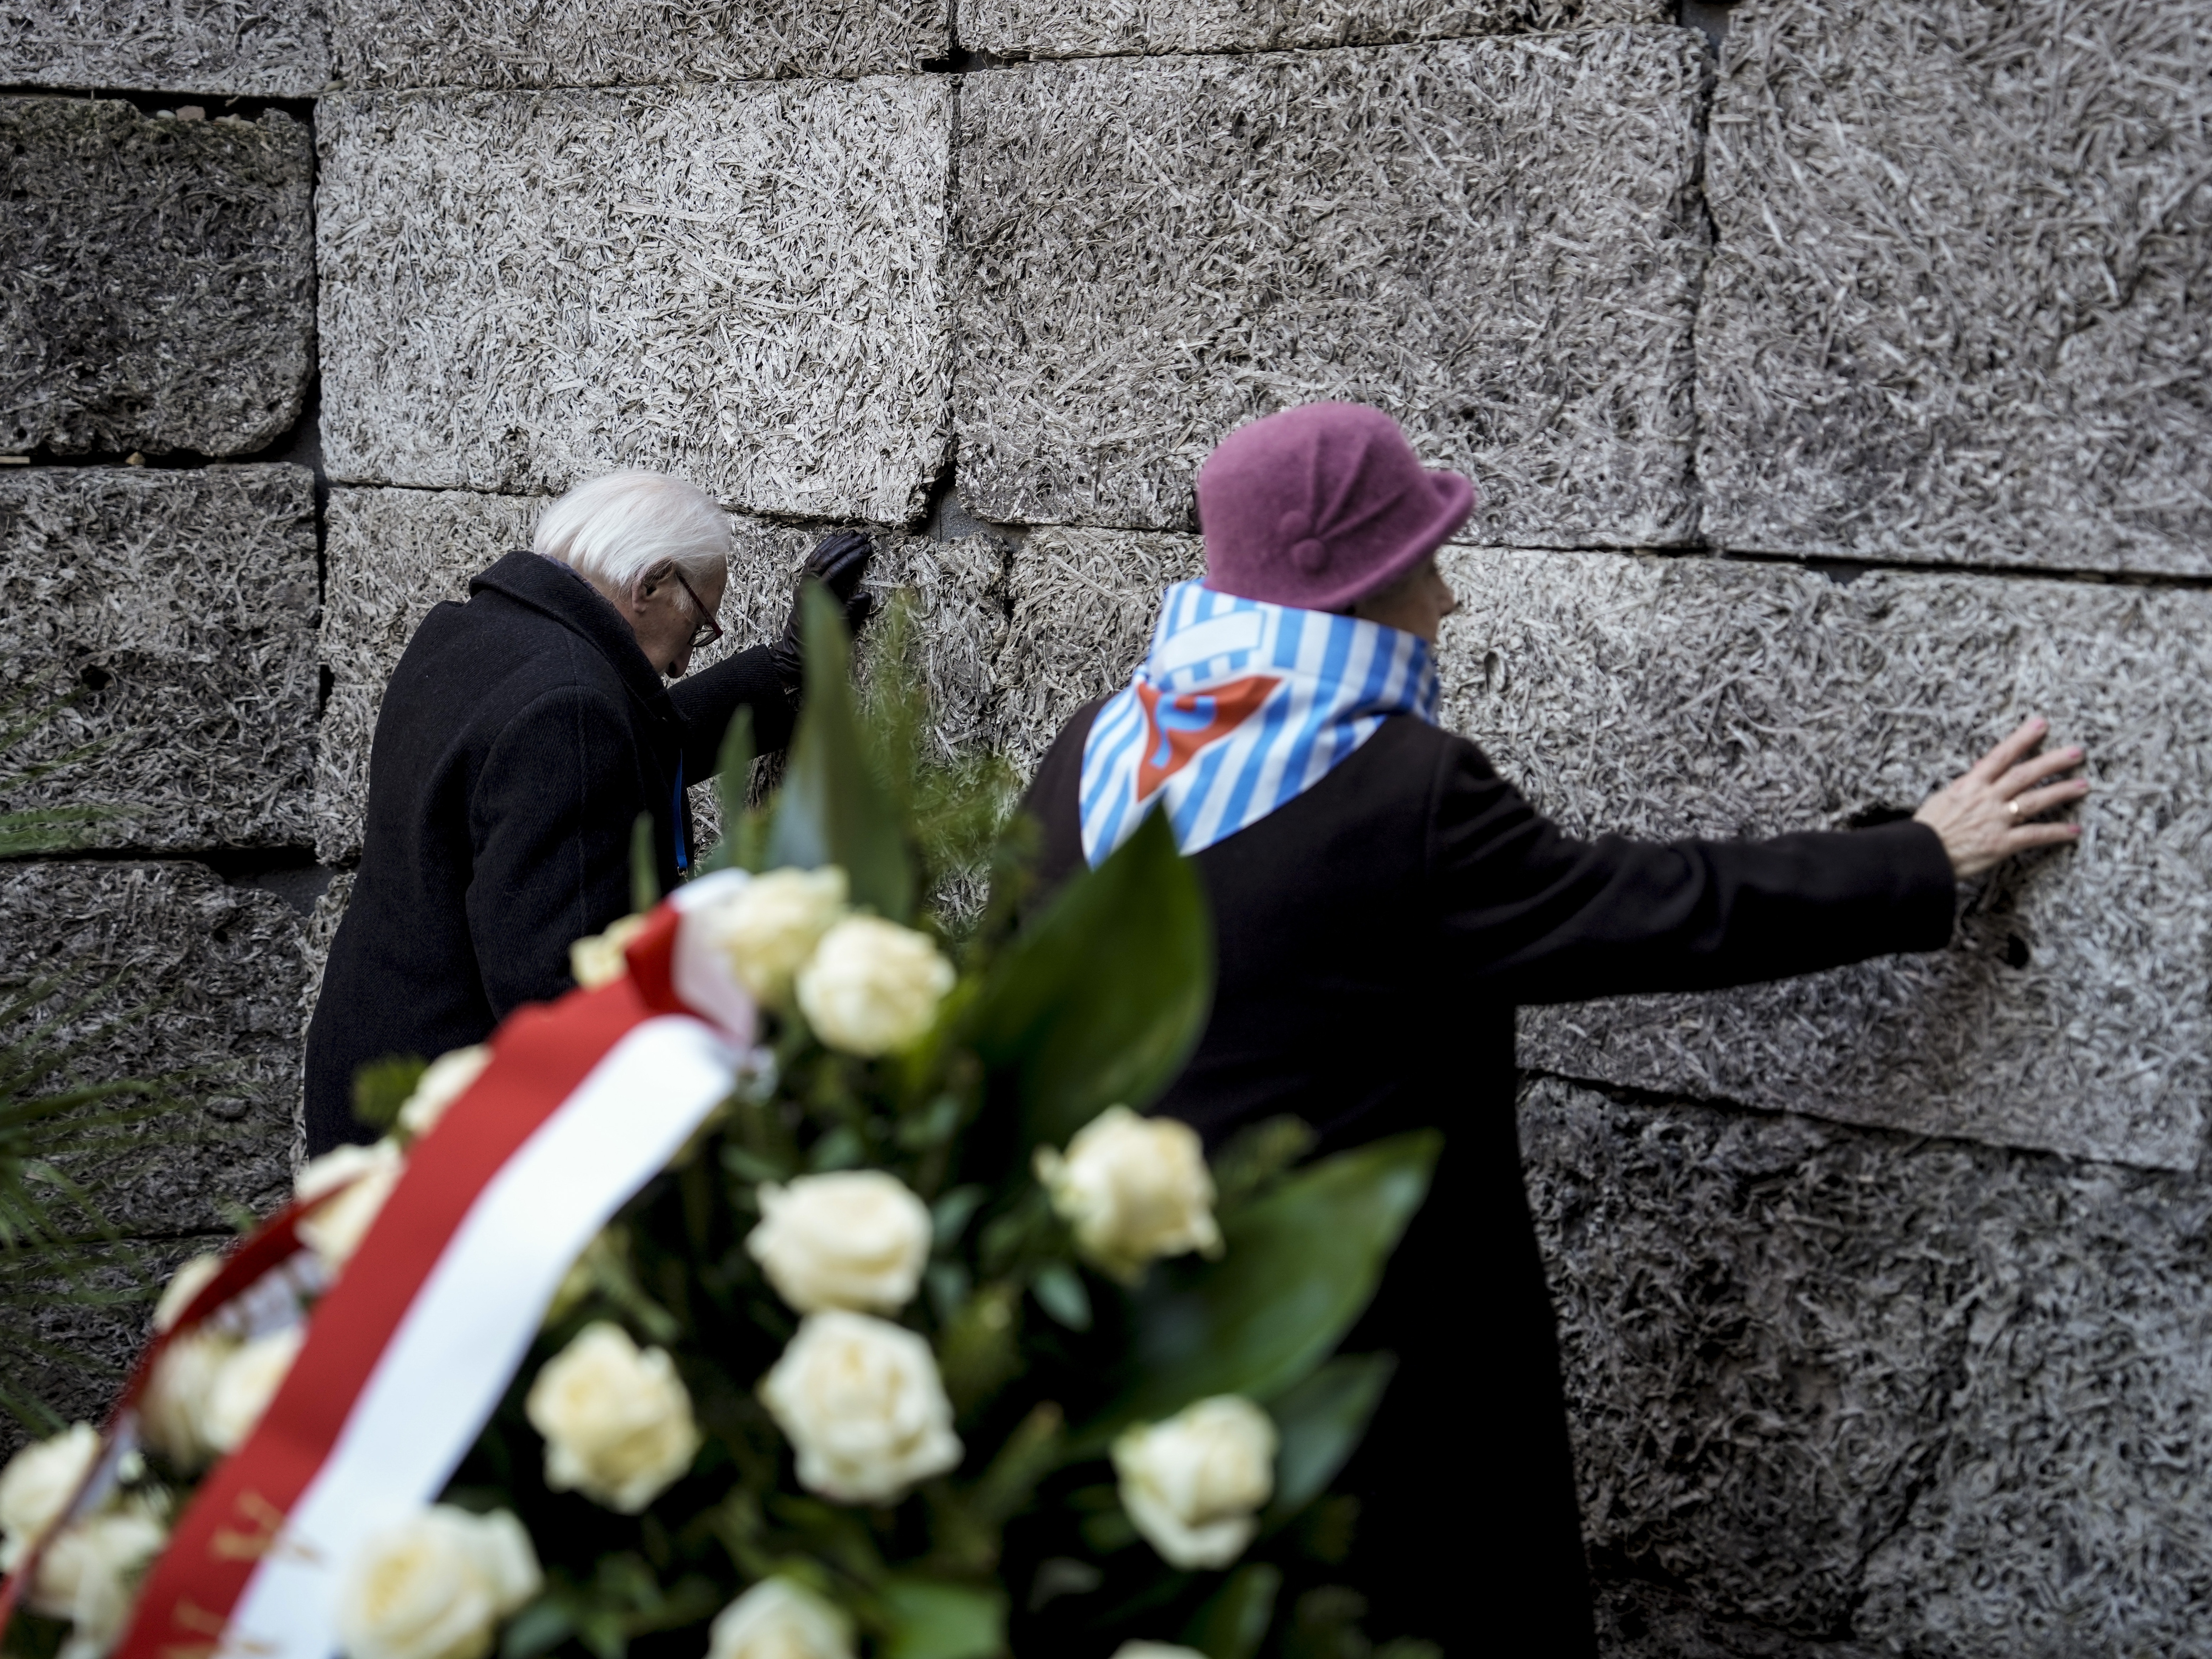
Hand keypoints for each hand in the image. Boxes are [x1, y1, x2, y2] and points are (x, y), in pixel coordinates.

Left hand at [800, 530, 875, 634]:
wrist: (796, 647)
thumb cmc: (819, 641)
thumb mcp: (839, 628)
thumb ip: (851, 610)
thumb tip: (866, 595)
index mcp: (816, 596)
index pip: (836, 570)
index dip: (852, 558)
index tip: (866, 549)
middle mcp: (807, 586)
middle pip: (826, 558)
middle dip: (845, 546)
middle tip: (862, 536)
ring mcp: (804, 582)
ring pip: (818, 556)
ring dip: (835, 543)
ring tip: (851, 534)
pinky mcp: (804, 582)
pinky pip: (812, 560)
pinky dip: (823, 548)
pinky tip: (833, 540)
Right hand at [1913, 717, 2087, 878]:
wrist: (1919, 856)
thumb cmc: (1927, 829)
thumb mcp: (1944, 798)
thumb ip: (1966, 785)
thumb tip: (1981, 767)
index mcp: (1970, 785)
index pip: (2000, 755)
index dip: (2022, 739)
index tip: (2040, 725)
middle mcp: (1986, 799)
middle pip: (2025, 774)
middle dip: (2052, 761)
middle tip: (2076, 752)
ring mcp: (1995, 820)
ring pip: (2034, 801)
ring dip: (2061, 791)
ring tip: (2082, 785)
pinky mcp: (2001, 843)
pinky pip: (2034, 835)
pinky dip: (2055, 833)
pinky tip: (2073, 830)